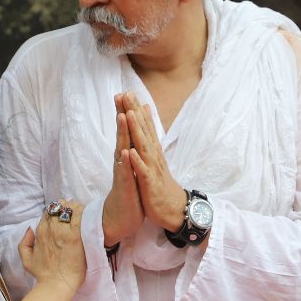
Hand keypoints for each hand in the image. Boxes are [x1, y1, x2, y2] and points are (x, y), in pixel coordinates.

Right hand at [19, 201, 86, 300]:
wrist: (57, 285)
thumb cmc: (43, 274)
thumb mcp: (26, 259)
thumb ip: (24, 242)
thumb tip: (29, 229)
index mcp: (40, 232)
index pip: (48, 212)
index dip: (56, 211)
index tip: (64, 216)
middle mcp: (50, 229)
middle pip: (58, 207)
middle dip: (66, 207)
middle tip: (74, 214)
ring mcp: (63, 231)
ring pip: (68, 208)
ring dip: (75, 208)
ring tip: (81, 213)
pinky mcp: (76, 236)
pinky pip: (79, 216)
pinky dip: (82, 212)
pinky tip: (87, 216)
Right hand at [101, 94, 144, 245]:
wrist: (120, 218)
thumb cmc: (128, 192)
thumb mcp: (132, 168)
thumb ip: (131, 152)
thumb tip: (132, 136)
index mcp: (126, 156)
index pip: (127, 130)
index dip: (127, 111)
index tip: (128, 92)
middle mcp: (122, 161)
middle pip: (121, 134)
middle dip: (121, 114)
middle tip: (120, 94)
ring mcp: (122, 173)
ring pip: (121, 149)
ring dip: (121, 134)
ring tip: (121, 116)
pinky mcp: (124, 187)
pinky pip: (124, 173)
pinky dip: (125, 162)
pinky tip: (125, 151)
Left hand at [120, 93, 185, 232]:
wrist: (174, 209)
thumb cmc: (161, 183)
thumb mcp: (155, 160)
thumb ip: (150, 140)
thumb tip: (147, 124)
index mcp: (152, 151)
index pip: (144, 126)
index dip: (135, 109)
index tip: (127, 91)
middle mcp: (153, 156)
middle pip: (143, 130)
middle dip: (134, 112)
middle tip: (126, 93)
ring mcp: (152, 169)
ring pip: (143, 147)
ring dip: (137, 130)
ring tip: (129, 114)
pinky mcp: (150, 184)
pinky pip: (143, 172)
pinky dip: (137, 161)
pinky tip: (130, 152)